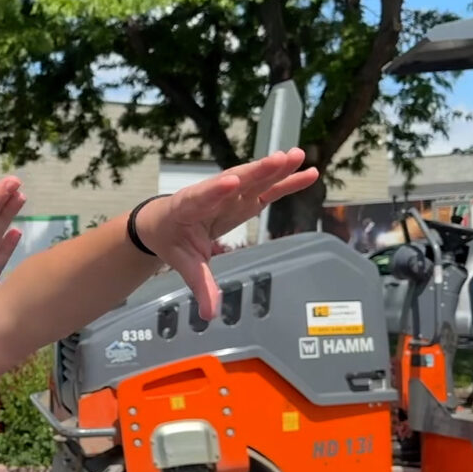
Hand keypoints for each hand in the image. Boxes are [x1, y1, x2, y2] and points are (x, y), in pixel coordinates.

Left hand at [134, 147, 317, 319]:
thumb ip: (200, 285)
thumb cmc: (172, 240)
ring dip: (275, 168)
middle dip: (256, 172)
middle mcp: (211, 195)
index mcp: (188, 209)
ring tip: (296, 156)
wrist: (163, 221)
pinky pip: (266, 188)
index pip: (201, 198)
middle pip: (234, 181)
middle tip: (278, 159)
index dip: (215, 191)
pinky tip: (309, 171)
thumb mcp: (183, 263)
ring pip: (253, 179)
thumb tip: (209, 315)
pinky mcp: (244, 196)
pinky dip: (286, 181)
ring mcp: (229, 193)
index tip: (231, 182)